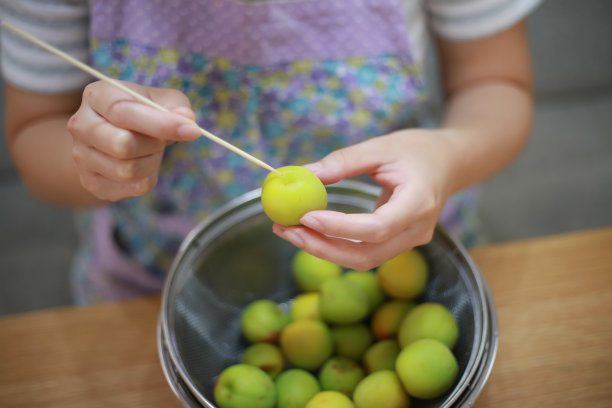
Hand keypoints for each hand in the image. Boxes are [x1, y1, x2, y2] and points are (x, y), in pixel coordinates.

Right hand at [67, 80, 200, 201]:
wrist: (119, 134)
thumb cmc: (143, 112)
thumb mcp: (161, 100)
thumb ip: (176, 106)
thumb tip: (186, 119)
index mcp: (96, 96)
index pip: (123, 112)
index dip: (161, 124)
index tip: (192, 131)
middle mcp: (81, 125)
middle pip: (122, 146)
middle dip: (154, 144)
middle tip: (161, 139)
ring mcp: (81, 156)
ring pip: (127, 170)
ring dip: (152, 162)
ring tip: (150, 150)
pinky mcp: (91, 182)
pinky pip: (132, 188)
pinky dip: (148, 178)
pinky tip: (144, 165)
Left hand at [273, 129, 454, 270]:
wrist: (450, 163)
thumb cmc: (417, 150)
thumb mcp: (381, 146)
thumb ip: (344, 161)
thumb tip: (304, 174)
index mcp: (419, 203)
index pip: (376, 227)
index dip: (339, 227)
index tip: (305, 215)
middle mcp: (417, 231)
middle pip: (366, 254)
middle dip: (321, 246)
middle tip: (286, 229)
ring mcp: (410, 242)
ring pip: (363, 260)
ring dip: (324, 250)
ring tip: (289, 231)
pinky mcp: (399, 243)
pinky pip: (365, 253)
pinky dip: (336, 247)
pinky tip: (311, 232)